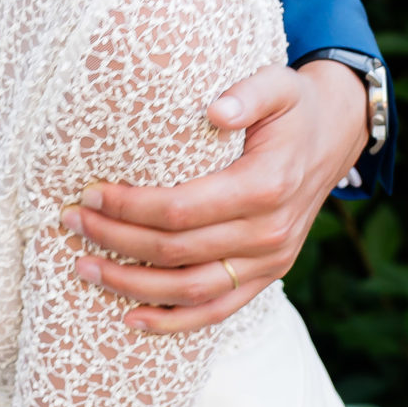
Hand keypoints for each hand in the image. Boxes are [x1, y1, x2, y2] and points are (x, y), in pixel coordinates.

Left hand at [59, 59, 368, 334]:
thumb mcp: (277, 84)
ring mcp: (270, 261)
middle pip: (176, 251)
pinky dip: (173, 321)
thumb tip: (215, 110)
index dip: (129, 207)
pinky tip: (130, 318)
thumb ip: (248, 93)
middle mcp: (268, 232)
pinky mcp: (268, 275)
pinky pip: (218, 311)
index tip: (89, 194)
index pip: (181, 209)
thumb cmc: (293, 107)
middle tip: (72, 223)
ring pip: (190, 290)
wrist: (336, 135)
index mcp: (265, 186)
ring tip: (84, 267)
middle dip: (115, 240)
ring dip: (131, 285)